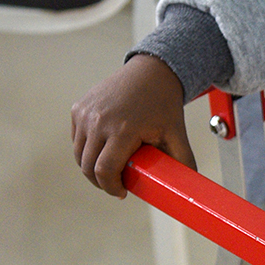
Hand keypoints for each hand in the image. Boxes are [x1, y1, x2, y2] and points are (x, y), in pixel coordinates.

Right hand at [70, 55, 193, 197]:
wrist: (150, 73)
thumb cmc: (163, 104)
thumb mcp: (177, 134)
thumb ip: (183, 162)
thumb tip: (188, 188)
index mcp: (123, 130)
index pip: (104, 171)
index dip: (111, 188)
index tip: (122, 192)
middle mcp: (99, 121)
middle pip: (88, 167)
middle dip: (101, 182)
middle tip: (116, 184)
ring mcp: (85, 114)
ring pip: (79, 155)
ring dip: (92, 167)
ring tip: (110, 169)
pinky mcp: (78, 109)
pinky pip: (77, 140)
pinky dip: (86, 150)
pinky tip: (104, 150)